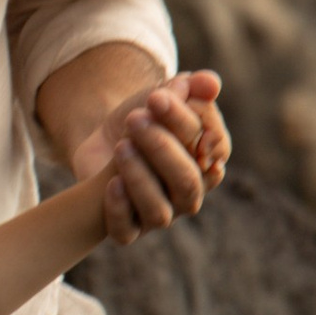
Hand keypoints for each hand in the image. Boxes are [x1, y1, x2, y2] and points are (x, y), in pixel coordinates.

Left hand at [70, 70, 227, 247]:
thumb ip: (189, 88)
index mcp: (209, 161)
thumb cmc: (144, 118)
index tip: (156, 96)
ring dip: (140, 176)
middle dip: (162, 148)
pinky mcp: (128, 228)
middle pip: (188, 181)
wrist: (103, 141)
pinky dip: (120, 208)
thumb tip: (210, 83)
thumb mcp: (162, 95)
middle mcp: (190, 193)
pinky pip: (127, 231)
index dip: (186, 122)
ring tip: (121, 146)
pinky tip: (111, 183)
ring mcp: (162, 215)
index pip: (212, 147)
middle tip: (134, 118)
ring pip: (160, 211)